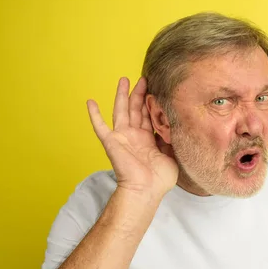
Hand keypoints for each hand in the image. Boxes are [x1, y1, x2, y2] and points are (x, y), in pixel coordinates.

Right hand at [86, 77, 178, 200]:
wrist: (146, 190)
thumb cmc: (160, 179)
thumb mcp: (172, 156)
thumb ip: (172, 139)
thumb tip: (177, 125)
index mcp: (148, 139)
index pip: (149, 116)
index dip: (152, 103)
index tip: (157, 89)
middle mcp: (134, 136)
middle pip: (136, 109)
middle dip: (139, 93)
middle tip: (144, 78)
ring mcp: (122, 137)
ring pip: (121, 110)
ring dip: (122, 95)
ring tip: (124, 79)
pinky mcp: (111, 141)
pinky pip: (100, 126)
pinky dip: (94, 114)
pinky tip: (90, 102)